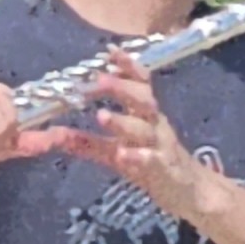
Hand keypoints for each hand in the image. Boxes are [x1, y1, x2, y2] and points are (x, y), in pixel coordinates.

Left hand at [50, 54, 213, 218]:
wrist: (191, 192)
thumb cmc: (152, 165)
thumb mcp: (117, 152)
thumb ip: (87, 142)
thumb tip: (53, 134)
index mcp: (146, 115)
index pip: (140, 84)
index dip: (127, 66)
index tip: (109, 51)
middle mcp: (155, 125)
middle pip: (143, 100)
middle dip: (122, 88)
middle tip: (98, 79)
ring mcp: (161, 147)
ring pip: (145, 130)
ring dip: (123, 121)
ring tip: (101, 115)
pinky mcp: (164, 170)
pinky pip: (152, 160)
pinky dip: (138, 156)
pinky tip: (122, 154)